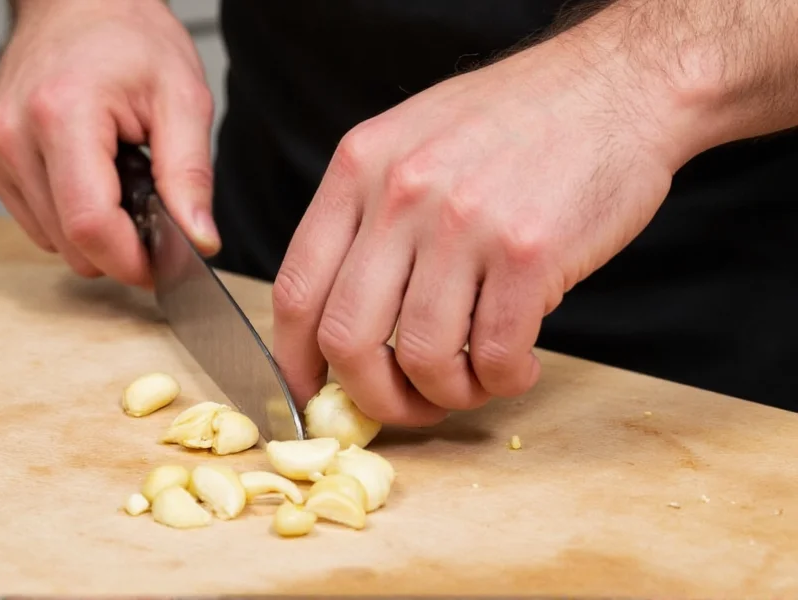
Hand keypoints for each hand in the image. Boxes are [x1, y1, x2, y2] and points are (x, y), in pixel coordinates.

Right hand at [0, 0, 218, 286]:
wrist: (81, 3)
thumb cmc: (131, 38)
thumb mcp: (183, 99)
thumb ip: (191, 176)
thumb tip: (200, 240)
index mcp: (63, 115)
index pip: (90, 226)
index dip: (131, 261)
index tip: (162, 265)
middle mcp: (14, 135)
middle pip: (70, 243)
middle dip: (119, 245)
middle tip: (151, 207)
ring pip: (51, 240)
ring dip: (94, 230)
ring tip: (119, 180)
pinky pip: (36, 221)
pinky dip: (70, 215)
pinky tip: (92, 178)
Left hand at [272, 36, 684, 425]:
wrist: (615, 86)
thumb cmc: (515, 121)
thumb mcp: (413, 142)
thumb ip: (370, 219)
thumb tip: (344, 325)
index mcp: (359, 167)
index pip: (297, 290)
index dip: (295, 360)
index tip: (313, 393)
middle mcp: (400, 194)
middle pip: (347, 339)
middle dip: (373, 397)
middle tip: (407, 407)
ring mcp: (463, 223)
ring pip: (423, 359)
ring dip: (447, 396)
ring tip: (475, 383)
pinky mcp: (528, 253)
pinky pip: (496, 356)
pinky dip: (504, 382)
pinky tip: (519, 367)